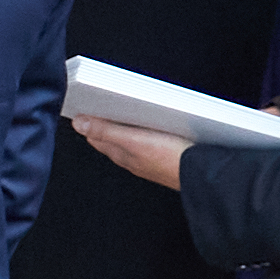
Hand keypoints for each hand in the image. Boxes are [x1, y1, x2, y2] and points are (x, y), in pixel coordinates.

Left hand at [73, 116, 192, 190]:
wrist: (200, 175)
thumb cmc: (169, 160)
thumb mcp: (133, 140)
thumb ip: (106, 131)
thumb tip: (79, 124)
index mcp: (121, 155)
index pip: (96, 137)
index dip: (89, 121)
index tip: (84, 106)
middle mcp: (131, 159)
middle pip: (111, 138)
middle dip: (105, 121)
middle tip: (102, 103)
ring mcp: (147, 159)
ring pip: (130, 141)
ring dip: (125, 126)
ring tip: (125, 109)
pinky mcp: (163, 157)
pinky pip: (147, 142)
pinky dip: (144, 131)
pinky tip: (152, 124)